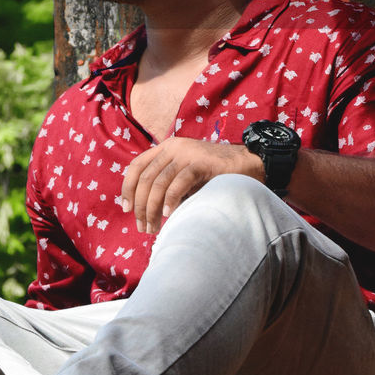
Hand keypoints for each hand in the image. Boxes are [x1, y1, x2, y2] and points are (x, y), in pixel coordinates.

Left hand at [121, 137, 263, 234]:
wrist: (247, 164)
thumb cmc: (214, 175)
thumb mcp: (185, 175)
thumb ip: (166, 184)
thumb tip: (144, 210)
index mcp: (167, 147)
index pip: (137, 165)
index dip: (128, 187)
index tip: (127, 209)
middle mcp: (174, 147)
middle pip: (146, 177)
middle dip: (141, 206)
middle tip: (143, 227)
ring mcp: (188, 153)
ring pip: (159, 182)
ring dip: (152, 208)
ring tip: (154, 227)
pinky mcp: (202, 162)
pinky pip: (179, 182)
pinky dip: (171, 200)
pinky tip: (170, 215)